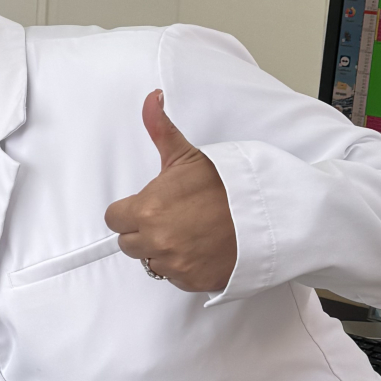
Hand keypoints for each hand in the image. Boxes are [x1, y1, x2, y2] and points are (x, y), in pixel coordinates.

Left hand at [105, 89, 237, 292]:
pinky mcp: (193, 282)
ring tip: (190, 233)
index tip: (148, 207)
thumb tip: (151, 98)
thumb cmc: (225, 185)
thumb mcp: (188, 155)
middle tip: (173, 219)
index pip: (114, 219)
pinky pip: (177, 278)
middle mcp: (155, 242)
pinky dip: (186, 267)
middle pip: (130, 244)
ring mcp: (175, 265)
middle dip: (144, 233)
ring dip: (164, 251)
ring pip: (153, 262)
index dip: (130, 211)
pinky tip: (202, 249)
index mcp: (145, 211)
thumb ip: (160, 130)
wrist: (266, 214)